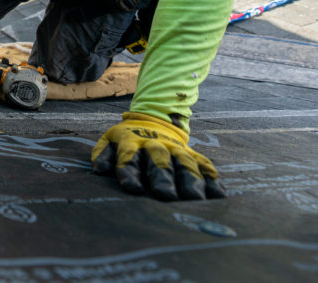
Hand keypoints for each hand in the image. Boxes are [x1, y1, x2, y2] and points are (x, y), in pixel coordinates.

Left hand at [91, 112, 224, 200]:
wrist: (153, 119)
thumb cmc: (127, 140)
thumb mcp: (110, 140)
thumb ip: (103, 155)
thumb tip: (100, 169)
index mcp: (131, 142)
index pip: (128, 158)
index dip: (129, 172)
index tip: (133, 189)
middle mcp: (155, 145)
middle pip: (159, 161)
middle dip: (162, 178)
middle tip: (165, 196)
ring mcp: (176, 148)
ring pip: (184, 163)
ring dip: (189, 179)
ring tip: (194, 198)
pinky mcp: (192, 153)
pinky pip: (204, 165)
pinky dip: (211, 178)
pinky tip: (217, 194)